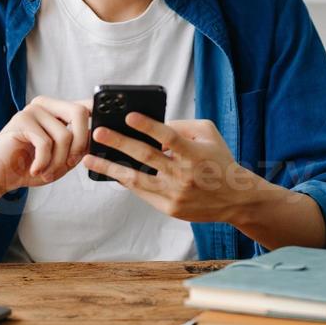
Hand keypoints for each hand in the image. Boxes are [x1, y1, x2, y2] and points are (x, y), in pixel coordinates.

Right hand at [0, 96, 92, 199]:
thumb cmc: (29, 167)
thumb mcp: (61, 159)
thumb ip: (78, 148)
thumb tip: (97, 139)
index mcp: (56, 110)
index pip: (84, 106)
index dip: (98, 115)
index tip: (103, 132)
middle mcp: (45, 105)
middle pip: (78, 113)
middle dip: (80, 143)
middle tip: (69, 164)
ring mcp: (31, 110)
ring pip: (64, 135)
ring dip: (58, 162)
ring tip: (46, 172)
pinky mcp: (20, 121)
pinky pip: (45, 143)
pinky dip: (43, 163)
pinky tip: (34, 169)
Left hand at [84, 114, 261, 222]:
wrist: (235, 198)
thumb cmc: (219, 161)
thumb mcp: (209, 135)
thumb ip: (183, 126)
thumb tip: (154, 123)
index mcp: (194, 154)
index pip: (168, 137)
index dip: (148, 126)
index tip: (129, 116)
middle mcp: (183, 174)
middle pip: (146, 157)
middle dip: (119, 143)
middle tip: (98, 133)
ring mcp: (175, 194)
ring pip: (136, 180)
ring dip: (110, 168)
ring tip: (89, 159)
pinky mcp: (169, 208)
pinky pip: (142, 193)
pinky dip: (125, 181)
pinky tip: (110, 172)